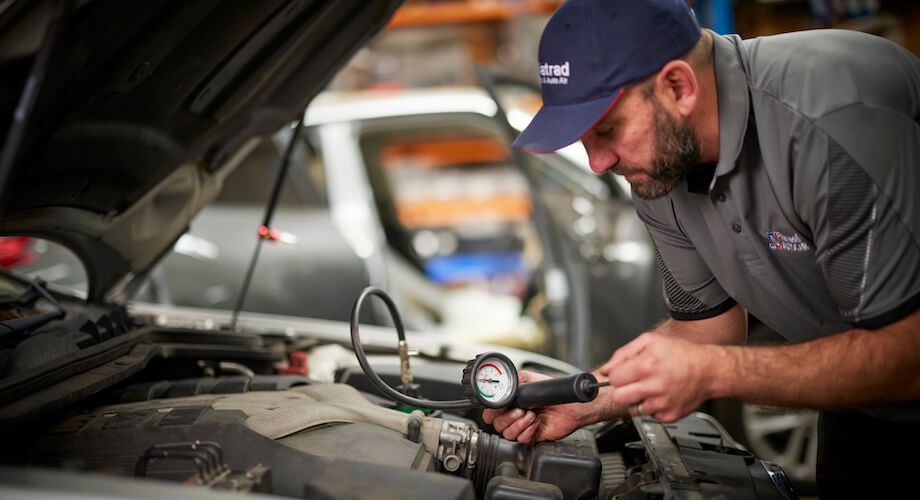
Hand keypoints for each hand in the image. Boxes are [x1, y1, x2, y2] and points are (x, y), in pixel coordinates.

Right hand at [482, 370, 612, 444]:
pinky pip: (522, 439)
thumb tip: (502, 385)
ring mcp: (522, 428)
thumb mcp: (530, 380)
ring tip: (531, 415)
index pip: (491, 413)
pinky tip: (537, 423)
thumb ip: (514, 381)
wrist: (569, 405)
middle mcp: (514, 417)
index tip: (497, 410)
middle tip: (520, 410)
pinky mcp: (532, 437)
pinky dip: (528, 431)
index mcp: (511, 404)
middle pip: (497, 425)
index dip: (491, 413)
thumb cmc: (552, 393)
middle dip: (508, 418)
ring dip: (519, 424)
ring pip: (507, 434)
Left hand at [599, 332, 716, 422]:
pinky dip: (653, 407)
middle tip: (634, 383)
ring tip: (651, 388)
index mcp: (645, 366)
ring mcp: (662, 403)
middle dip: (623, 389)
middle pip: (619, 397)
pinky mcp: (669, 415)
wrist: (709, 370)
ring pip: (633, 409)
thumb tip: (606, 369)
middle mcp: (653, 386)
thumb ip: (623, 353)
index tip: (624, 373)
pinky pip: (650, 416)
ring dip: (638, 400)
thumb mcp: (650, 341)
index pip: (613, 379)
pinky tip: (663, 396)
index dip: (617, 375)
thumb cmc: (681, 354)